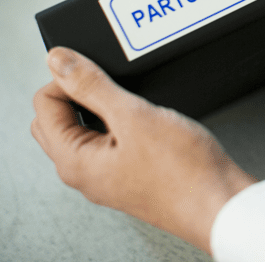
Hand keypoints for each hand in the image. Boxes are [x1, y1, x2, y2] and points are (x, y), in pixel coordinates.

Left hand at [30, 47, 256, 253]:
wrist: (220, 202)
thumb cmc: (184, 171)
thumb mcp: (134, 116)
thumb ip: (92, 86)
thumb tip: (59, 61)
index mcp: (74, 162)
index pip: (44, 105)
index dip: (67, 78)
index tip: (96, 68)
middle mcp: (85, 173)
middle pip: (59, 118)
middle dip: (78, 92)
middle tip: (112, 81)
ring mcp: (108, 175)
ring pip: (87, 128)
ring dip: (102, 105)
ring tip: (133, 98)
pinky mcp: (130, 173)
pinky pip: (111, 139)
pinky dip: (122, 120)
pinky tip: (147, 115)